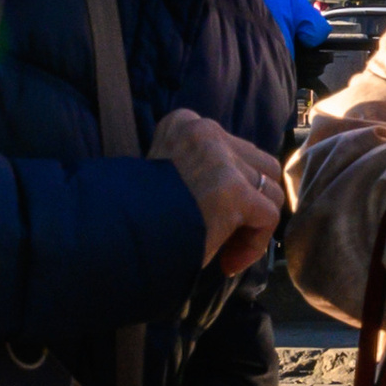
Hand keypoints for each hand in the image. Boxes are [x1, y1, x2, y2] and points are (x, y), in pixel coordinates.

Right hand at [151, 108, 283, 275]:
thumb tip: (246, 195)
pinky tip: (228, 262)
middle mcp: (204, 130)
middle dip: (252, 203)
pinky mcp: (234, 189)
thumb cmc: (138, 216)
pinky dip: (254, 244)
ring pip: (270, 190)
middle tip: (227, 236)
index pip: (233, 148)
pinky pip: (269, 215)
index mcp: (183, 122)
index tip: (215, 218)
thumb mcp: (169, 176)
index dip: (236, 185)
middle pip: (260, 164)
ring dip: (253, 227)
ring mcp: (221, 158)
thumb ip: (201, 170)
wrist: (116, 236)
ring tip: (226, 252)